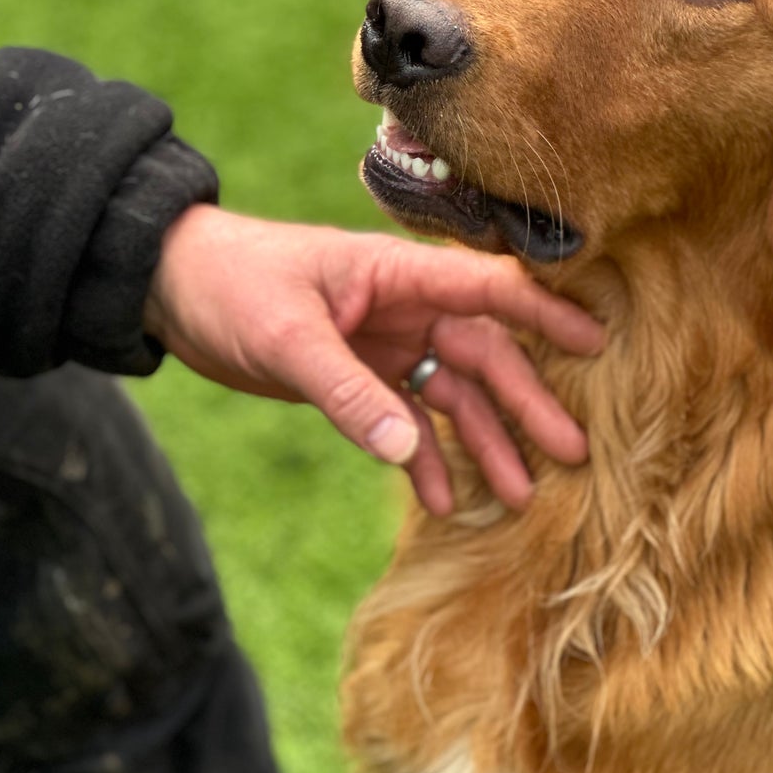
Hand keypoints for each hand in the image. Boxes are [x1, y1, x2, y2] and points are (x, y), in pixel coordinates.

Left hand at [145, 206, 605, 516]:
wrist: (174, 287)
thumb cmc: (234, 286)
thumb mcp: (288, 338)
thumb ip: (347, 392)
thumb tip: (408, 452)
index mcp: (398, 274)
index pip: (487, 290)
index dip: (544, 313)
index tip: (598, 339)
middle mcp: (404, 307)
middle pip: (482, 354)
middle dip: (527, 402)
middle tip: (573, 451)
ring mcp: (384, 342)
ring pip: (451, 393)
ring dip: (484, 440)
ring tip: (522, 494)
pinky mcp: (357, 374)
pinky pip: (405, 419)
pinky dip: (424, 458)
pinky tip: (442, 498)